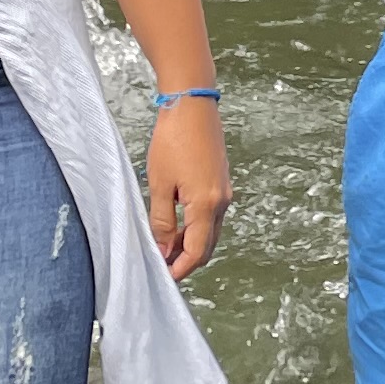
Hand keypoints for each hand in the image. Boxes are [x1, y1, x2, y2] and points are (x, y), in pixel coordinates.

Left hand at [147, 95, 230, 275]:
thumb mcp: (160, 183)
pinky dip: (196, 227)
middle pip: (208, 245)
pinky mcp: (221, 181)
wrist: (192, 105)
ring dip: (191, 244)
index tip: (164, 278)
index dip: (181, 268)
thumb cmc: (173, 140)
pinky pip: (212, 215)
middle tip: (163, 266)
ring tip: (165, 247)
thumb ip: (162, 220)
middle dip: (187, 260)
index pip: (197, 251)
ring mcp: (224, 191)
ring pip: (211, 231)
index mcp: (207, 204)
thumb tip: (163, 249)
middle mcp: (222, 201)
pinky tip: (177, 224)